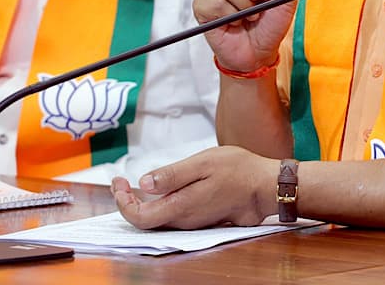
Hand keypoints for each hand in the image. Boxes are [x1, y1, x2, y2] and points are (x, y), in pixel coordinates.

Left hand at [112, 146, 273, 229]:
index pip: (139, 217)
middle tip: (119, 181)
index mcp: (180, 207)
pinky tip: (158, 189)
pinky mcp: (200, 217)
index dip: (122, 202)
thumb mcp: (204, 163)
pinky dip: (157, 204)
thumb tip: (143, 184)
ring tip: (132, 184)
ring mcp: (192, 221)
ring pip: (157, 219)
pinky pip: (170, 216)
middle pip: (145, 221)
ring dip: (141, 203)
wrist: (267, 187)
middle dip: (126, 201)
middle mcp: (184, 220)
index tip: (118, 181)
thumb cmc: (238, 171)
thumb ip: (173, 175)